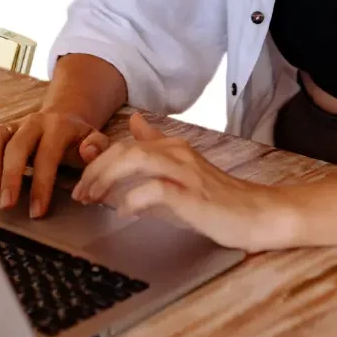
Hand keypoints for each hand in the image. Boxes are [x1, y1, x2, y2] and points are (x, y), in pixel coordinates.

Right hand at [0, 105, 97, 218]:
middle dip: (11, 176)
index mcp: (58, 126)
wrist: (65, 118)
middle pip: (16, 145)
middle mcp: (32, 122)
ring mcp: (13, 125)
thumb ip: (97, 147)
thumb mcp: (96, 141)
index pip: (47, 155)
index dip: (41, 184)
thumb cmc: (79, 140)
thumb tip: (87, 152)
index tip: (37, 212)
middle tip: (8, 205)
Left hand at [70, 112, 297, 250]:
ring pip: (136, 159)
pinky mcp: (194, 196)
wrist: (255, 214)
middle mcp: (177, 153)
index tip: (82, 183)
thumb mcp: (178, 171)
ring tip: (94, 200)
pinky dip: (134, 199)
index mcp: (171, 147)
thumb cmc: (214, 198)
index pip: (123, 144)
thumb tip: (135, 122)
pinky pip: (157, 189)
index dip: (96, 161)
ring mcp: (186, 172)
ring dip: (107, 179)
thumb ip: (156, 150)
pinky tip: (124, 212)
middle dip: (95, 171)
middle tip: (80, 195)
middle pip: (124, 149)